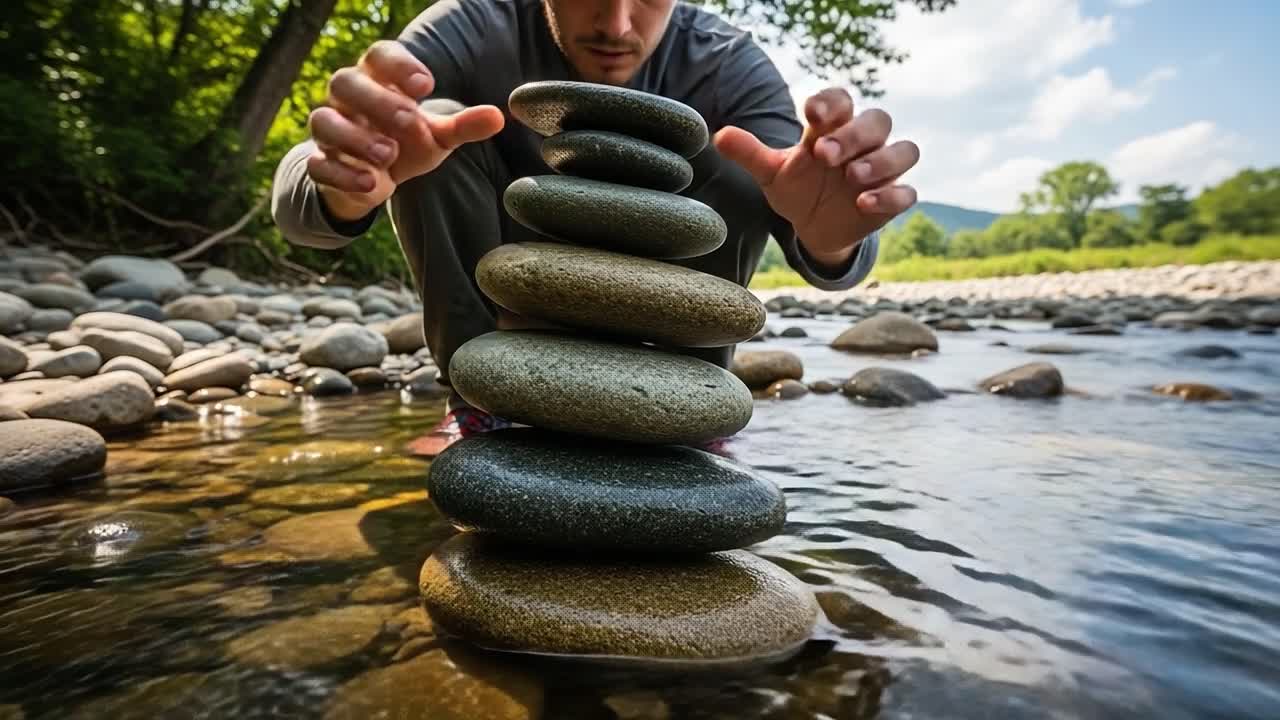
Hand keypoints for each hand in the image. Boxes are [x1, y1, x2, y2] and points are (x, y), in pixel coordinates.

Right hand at [306, 40, 505, 219]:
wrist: (372, 180)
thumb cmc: (405, 142)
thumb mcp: (437, 136)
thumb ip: (463, 126)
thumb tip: (499, 117)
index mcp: (377, 81)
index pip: (378, 56)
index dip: (398, 66)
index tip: (426, 85)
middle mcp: (347, 101)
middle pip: (343, 82)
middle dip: (375, 101)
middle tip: (408, 121)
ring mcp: (330, 132)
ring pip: (323, 121)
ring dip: (355, 138)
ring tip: (389, 156)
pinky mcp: (321, 165)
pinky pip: (319, 165)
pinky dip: (343, 175)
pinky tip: (373, 184)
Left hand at [714, 88, 918, 267]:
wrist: (812, 226)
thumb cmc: (797, 189)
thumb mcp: (771, 174)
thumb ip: (751, 154)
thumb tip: (719, 136)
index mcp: (834, 129)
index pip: (842, 101)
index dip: (831, 103)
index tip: (811, 113)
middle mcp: (864, 144)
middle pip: (877, 121)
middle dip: (854, 134)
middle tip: (825, 154)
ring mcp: (882, 171)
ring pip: (905, 150)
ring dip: (881, 160)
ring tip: (852, 175)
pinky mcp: (891, 200)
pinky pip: (906, 193)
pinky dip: (890, 195)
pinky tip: (863, 203)